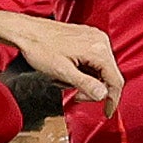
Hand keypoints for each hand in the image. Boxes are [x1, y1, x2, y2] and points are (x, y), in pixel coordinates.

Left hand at [2, 13, 120, 105]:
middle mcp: (99, 41)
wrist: (26, 31)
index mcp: (98, 49)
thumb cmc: (39, 48)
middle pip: (108, 75)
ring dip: (86, 80)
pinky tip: (68, 71)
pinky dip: (83, 70)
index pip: (115, 80)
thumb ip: (85, 84)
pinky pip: (93, 60)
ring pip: (100, 68)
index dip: (112, 99)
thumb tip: (103, 95)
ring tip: (66, 80)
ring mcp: (94, 38)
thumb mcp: (62, 71)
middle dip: (93, 89)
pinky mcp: (87, 37)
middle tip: (77, 95)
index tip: (107, 111)